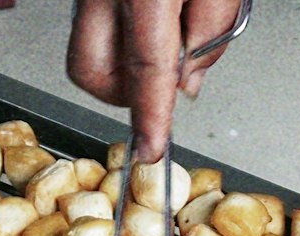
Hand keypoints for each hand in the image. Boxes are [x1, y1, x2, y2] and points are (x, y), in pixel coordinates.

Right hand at [67, 0, 242, 162]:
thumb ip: (211, 32)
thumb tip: (188, 78)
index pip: (146, 71)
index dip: (150, 118)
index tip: (151, 150)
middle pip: (91, 71)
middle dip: (120, 95)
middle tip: (157, 85)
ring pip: (88, 50)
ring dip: (122, 64)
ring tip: (161, 40)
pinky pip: (94, 25)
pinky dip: (120, 37)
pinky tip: (150, 21)